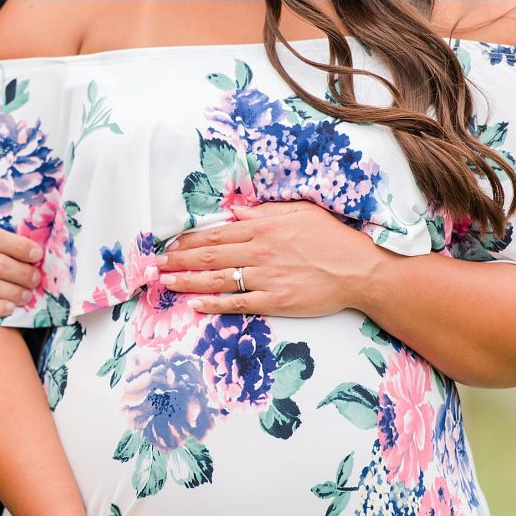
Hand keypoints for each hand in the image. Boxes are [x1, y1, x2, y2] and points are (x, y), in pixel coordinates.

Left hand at [157, 201, 387, 316]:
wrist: (360, 270)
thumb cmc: (332, 239)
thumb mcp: (300, 214)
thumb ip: (266, 212)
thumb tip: (236, 211)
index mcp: (264, 227)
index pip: (216, 233)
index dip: (188, 240)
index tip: (168, 245)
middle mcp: (260, 251)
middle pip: (209, 255)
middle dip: (178, 260)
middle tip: (154, 265)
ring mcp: (266, 277)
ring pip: (217, 279)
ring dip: (187, 281)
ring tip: (164, 282)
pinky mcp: (274, 300)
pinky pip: (237, 302)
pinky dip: (213, 304)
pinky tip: (194, 304)